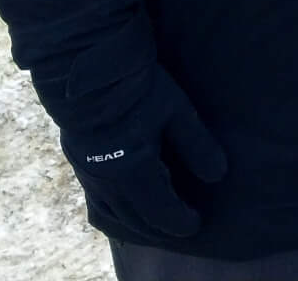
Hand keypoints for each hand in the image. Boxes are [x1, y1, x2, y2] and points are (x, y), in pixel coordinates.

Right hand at [40, 57, 228, 241]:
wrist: (87, 69)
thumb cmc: (136, 88)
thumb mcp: (176, 112)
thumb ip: (197, 145)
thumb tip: (218, 175)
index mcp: (133, 173)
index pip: (160, 211)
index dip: (180, 221)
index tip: (196, 223)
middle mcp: (108, 182)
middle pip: (136, 220)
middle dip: (159, 228)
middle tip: (180, 226)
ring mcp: (89, 175)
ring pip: (114, 215)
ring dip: (137, 224)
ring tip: (155, 223)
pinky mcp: (78, 164)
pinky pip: (97, 203)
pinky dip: (115, 213)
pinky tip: (124, 207)